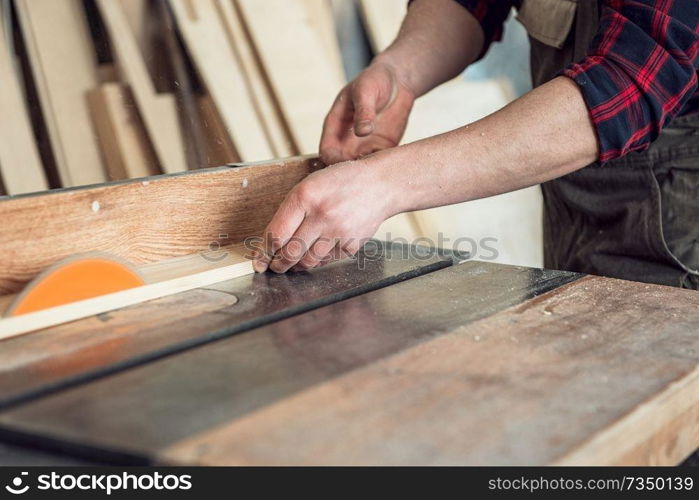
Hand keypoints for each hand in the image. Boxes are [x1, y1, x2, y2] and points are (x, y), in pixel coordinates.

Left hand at [252, 158, 395, 272]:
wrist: (380, 184)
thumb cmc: (342, 182)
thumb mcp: (310, 184)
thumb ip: (291, 211)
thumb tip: (272, 241)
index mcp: (305, 196)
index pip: (276, 234)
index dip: (263, 253)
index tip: (259, 262)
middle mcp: (322, 214)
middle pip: (290, 253)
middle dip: (278, 264)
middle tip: (274, 267)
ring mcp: (339, 231)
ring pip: (308, 261)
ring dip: (296, 266)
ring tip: (292, 264)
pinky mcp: (352, 244)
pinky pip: (327, 261)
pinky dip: (318, 261)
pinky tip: (316, 254)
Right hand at [319, 61, 414, 164]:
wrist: (396, 81)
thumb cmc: (374, 80)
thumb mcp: (366, 90)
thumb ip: (364, 111)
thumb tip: (362, 132)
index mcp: (335, 125)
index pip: (327, 151)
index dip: (334, 161)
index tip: (348, 163)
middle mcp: (346, 139)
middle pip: (341, 166)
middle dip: (350, 173)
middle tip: (366, 172)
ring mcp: (364, 145)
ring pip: (359, 168)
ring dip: (367, 172)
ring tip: (380, 168)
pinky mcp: (381, 147)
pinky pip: (378, 164)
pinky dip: (382, 167)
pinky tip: (391, 164)